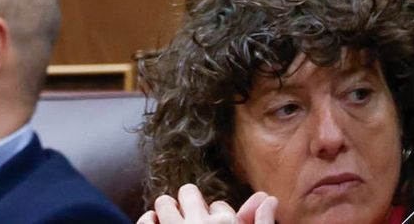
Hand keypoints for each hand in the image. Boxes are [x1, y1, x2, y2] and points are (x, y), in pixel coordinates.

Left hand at [138, 184, 276, 223]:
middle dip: (189, 205)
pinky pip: (145, 220)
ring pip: (164, 202)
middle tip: (189, 221)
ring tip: (170, 223)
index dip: (217, 219)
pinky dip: (148, 221)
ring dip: (167, 212)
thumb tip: (268, 198)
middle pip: (189, 193)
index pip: (220, 207)